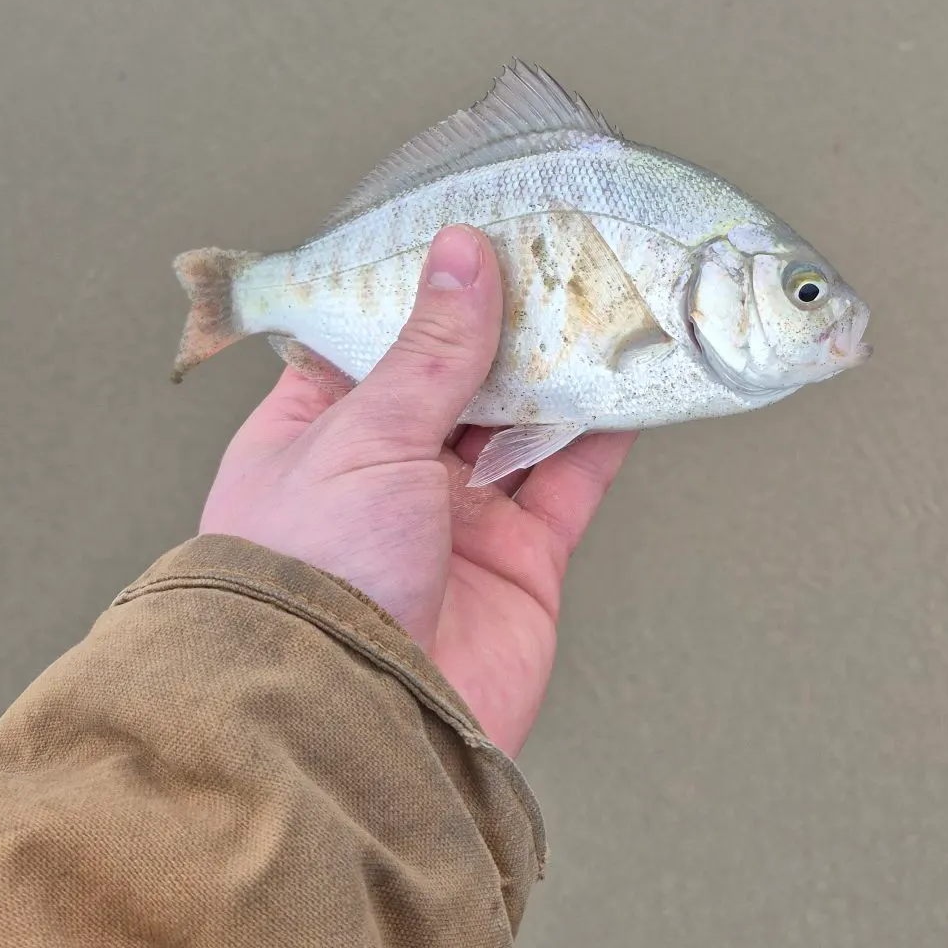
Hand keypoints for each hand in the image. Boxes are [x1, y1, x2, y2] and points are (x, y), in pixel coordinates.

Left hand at [198, 225, 634, 755]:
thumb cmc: (315, 571)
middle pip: (458, 378)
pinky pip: (569, 484)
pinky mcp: (522, 564)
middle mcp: (388, 471)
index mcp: (318, 431)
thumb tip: (463, 253)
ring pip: (522, 425)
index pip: (373, 339)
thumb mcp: (363, 434)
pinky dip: (603, 436)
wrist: (356, 720)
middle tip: (553, 253)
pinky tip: (632, 381)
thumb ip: (430, 349)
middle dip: (503, 323)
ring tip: (602, 301)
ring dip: (560, 369)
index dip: (420, 286)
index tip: (472, 227)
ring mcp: (457, 519)